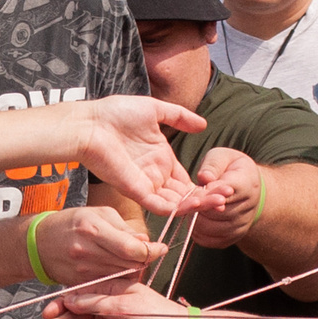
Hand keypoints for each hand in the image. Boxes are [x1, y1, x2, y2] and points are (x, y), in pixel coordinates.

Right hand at [40, 205, 163, 288]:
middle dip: (144, 259)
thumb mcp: (97, 214)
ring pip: (122, 276)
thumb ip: (123, 228)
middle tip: (149, 252)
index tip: (160, 248)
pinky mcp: (81, 283)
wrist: (37, 244)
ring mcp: (84, 270)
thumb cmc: (69, 224)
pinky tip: (117, 267)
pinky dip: (117, 277)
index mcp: (94, 229)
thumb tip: (144, 240)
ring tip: (131, 258)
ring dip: (132, 268)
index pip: (133, 248)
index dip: (151, 250)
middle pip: (130, 264)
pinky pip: (109, 284)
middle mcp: (88, 252)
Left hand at [69, 97, 221, 217]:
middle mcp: (155, 174)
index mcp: (160, 159)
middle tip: (225, 197)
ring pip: (176, 203)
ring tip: (217, 201)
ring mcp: (146, 184)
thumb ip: (180, 117)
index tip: (222, 186)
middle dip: (205, 198)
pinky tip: (194, 204)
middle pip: (185, 194)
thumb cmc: (116, 114)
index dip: (203, 185)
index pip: (186, 179)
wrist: (92, 122)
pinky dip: (177, 208)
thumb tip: (203, 124)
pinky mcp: (136, 191)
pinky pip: (159, 206)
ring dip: (196, 205)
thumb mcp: (155, 110)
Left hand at [187, 147, 266, 249]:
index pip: (225, 192)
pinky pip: (210, 240)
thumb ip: (213, 165)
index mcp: (248, 184)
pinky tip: (195, 220)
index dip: (207, 193)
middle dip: (198, 206)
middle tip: (185, 200)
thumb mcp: (224, 157)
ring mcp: (242, 225)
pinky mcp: (233, 238)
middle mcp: (248, 208)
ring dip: (196, 219)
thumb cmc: (231, 169)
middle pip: (216, 212)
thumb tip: (204, 178)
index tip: (194, 189)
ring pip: (211, 228)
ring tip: (189, 208)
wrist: (249, 190)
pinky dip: (198, 232)